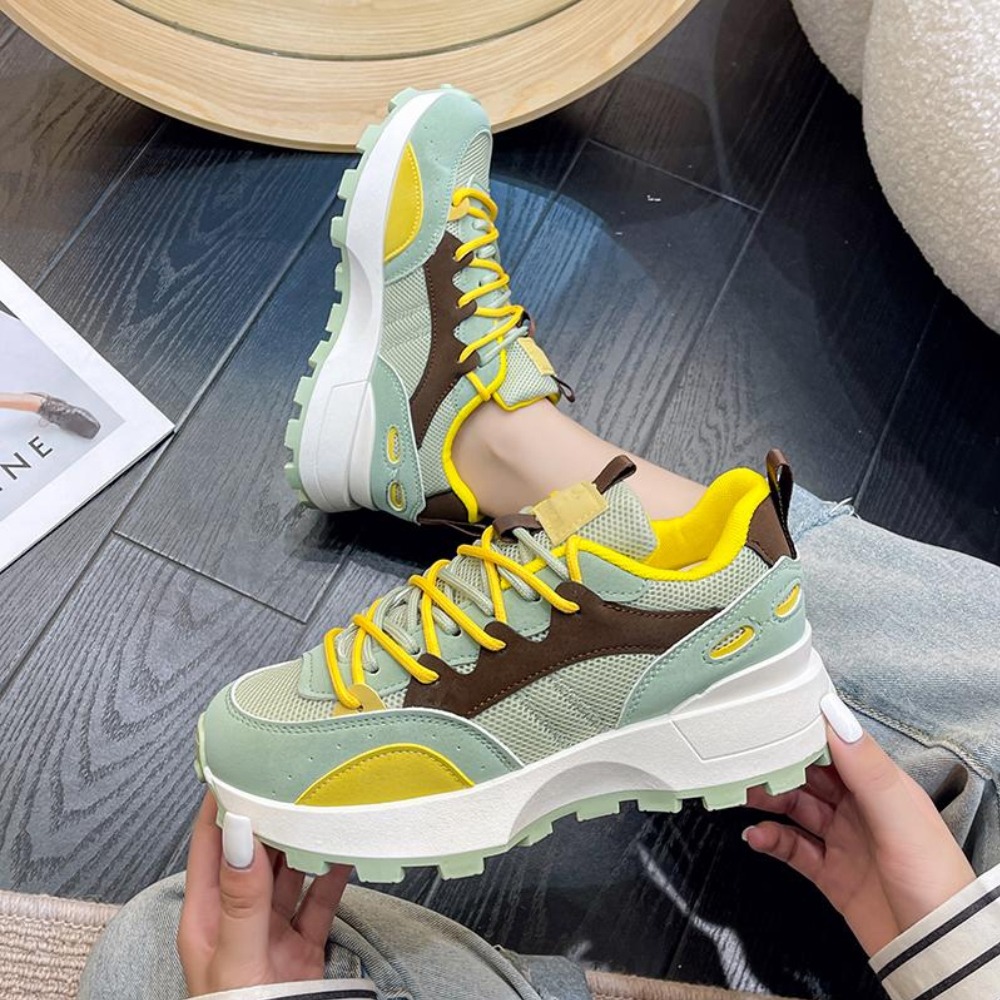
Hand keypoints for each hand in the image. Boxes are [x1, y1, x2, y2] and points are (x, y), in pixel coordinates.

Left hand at [177, 792, 351, 996]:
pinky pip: (320, 900)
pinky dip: (333, 876)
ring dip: (304, 843)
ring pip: (289, 873)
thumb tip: (240, 831)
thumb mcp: (236, 958)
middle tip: (294, 778)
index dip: (222, 804)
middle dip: (271, 815)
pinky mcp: (302, 946)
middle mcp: (238, 917)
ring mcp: (271, 931)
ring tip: (322, 808)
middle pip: (254, 852)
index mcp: (206, 916)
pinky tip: (344, 853)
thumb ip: (242, 898)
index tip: (242, 766)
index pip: (210, 844)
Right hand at [743, 692, 975, 955]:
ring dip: (768, 799)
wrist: (937, 953)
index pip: (836, 747)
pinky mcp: (831, 874)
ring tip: (743, 793)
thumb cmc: (935, 882)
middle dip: (777, 765)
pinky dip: (770, 839)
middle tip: (745, 758)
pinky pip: (792, 848)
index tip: (771, 720)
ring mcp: (844, 842)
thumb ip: (865, 766)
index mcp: (882, 788)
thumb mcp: (900, 816)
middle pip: (810, 776)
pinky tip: (756, 835)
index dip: (804, 733)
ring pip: (795, 808)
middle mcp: (861, 810)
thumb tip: (834, 712)